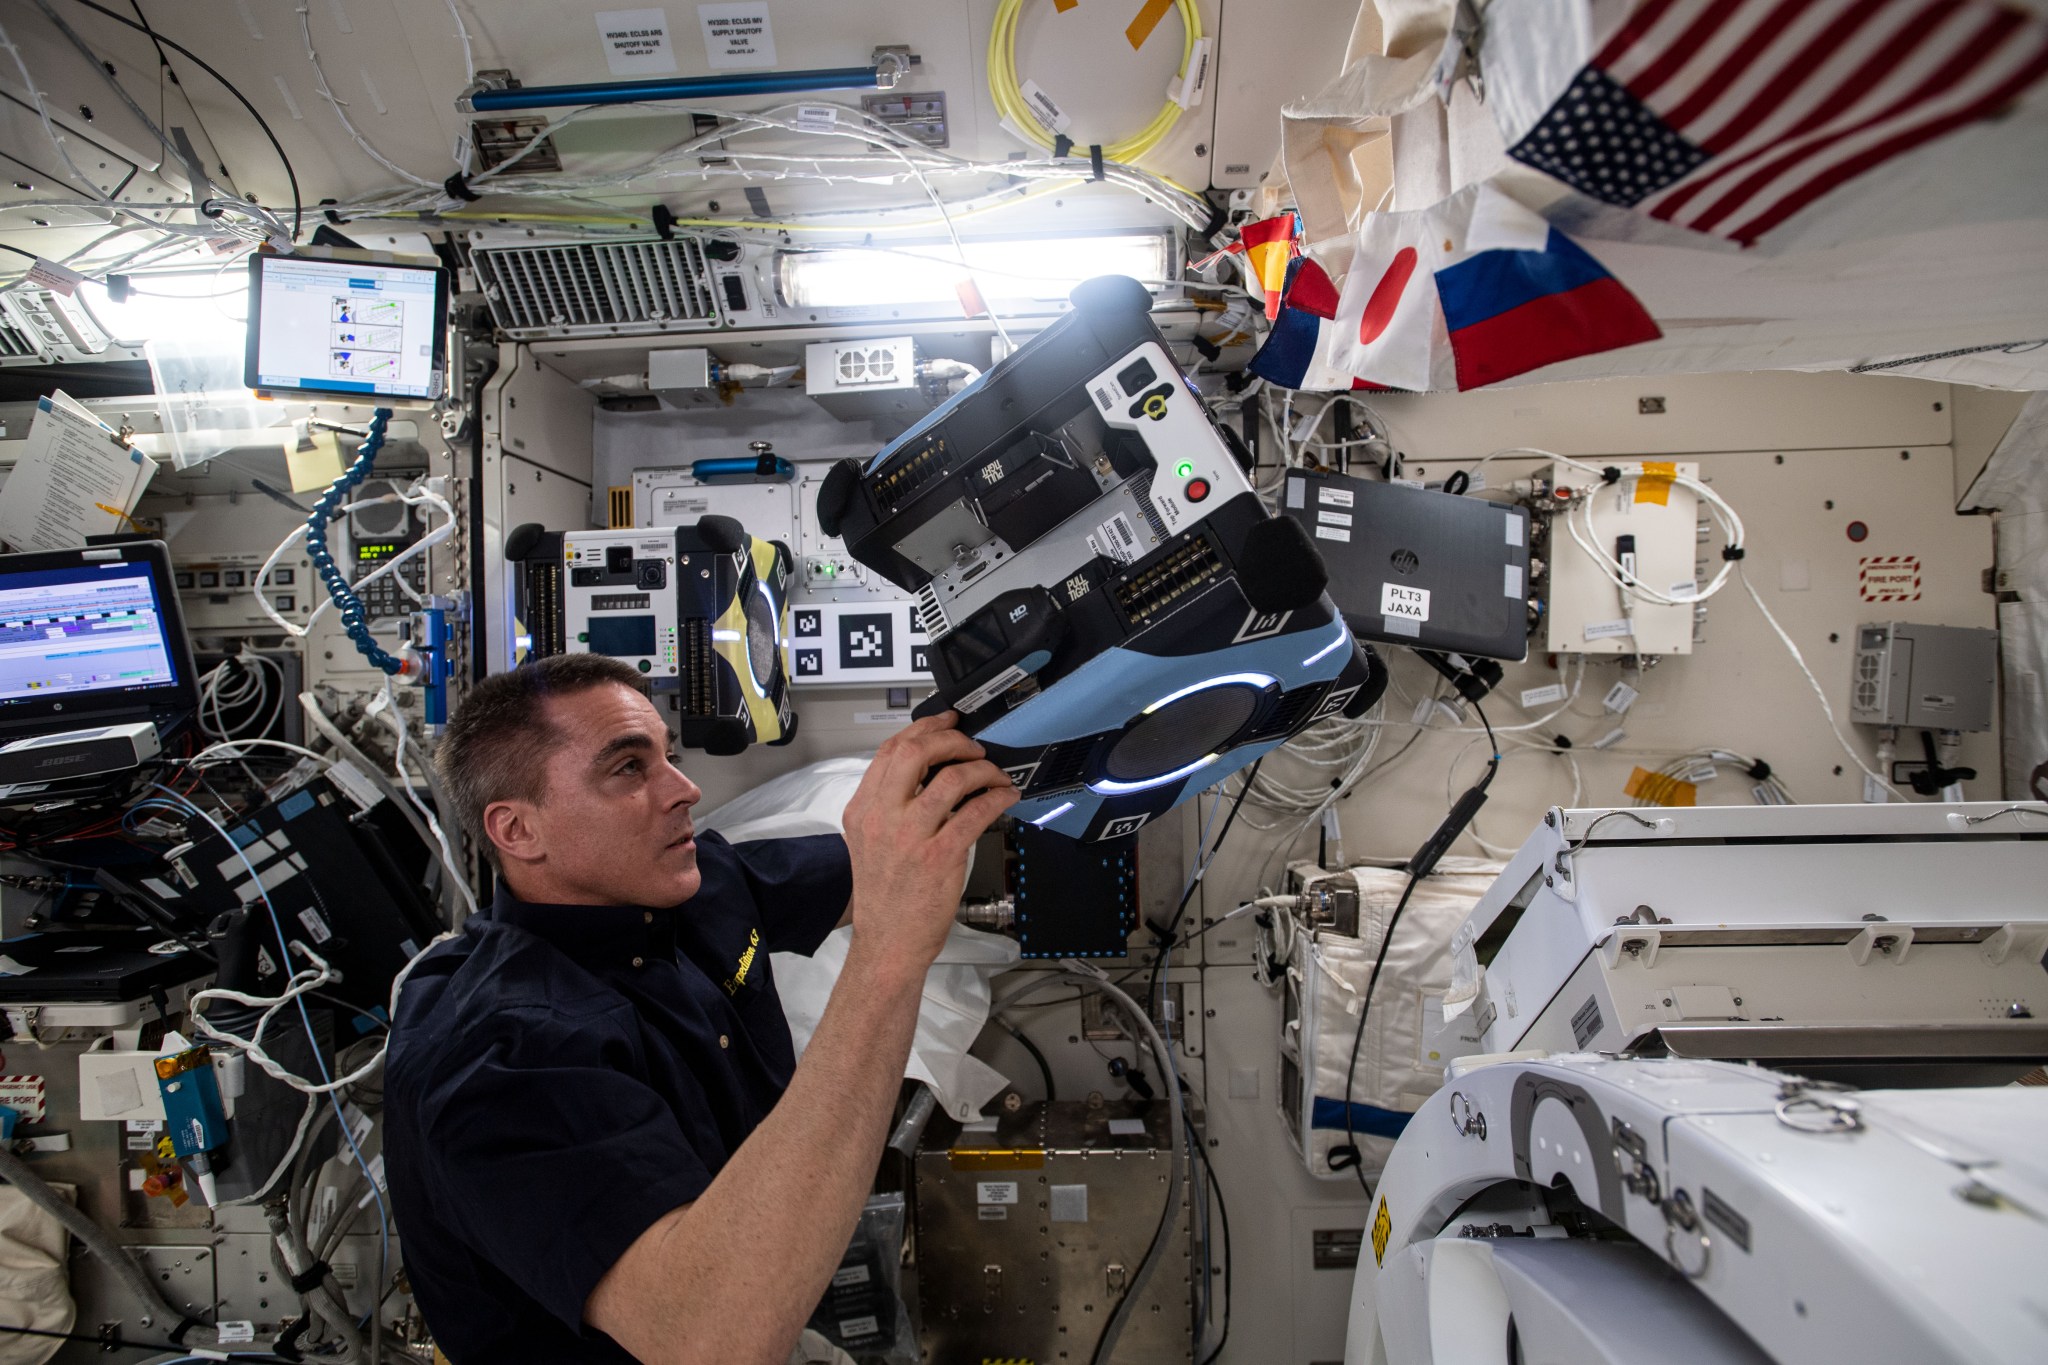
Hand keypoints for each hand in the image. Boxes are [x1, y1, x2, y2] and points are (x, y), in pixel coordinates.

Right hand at [841, 713, 1014, 972]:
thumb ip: (889, 806)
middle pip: (914, 752)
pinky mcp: (939, 856)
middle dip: (951, 739)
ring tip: (994, 774)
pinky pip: (975, 811)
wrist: (888, 943)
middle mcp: (881, 818)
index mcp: (862, 810)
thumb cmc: (885, 897)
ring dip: (981, 768)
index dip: (922, 728)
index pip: (889, 751)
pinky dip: (996, 797)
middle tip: (972, 746)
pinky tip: (1005, 797)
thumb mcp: (870, 842)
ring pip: (951, 778)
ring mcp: (910, 836)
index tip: (946, 722)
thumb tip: (929, 773)